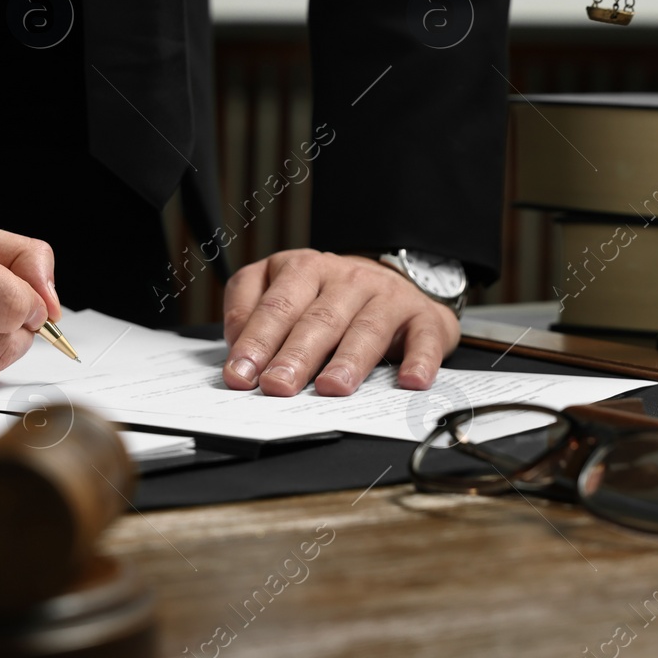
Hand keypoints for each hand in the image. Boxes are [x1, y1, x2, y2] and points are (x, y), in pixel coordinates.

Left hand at [221, 249, 459, 396]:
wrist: (393, 282)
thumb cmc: (328, 297)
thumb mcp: (282, 289)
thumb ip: (250, 309)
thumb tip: (235, 343)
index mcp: (304, 269)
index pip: (276, 306)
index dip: (256, 341)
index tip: (240, 375)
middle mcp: (346, 278)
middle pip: (318, 319)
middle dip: (295, 355)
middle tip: (277, 386)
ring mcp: (386, 295)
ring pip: (366, 329)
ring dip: (348, 361)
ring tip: (331, 388)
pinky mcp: (422, 316)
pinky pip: (422, 339)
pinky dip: (418, 361)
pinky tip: (409, 381)